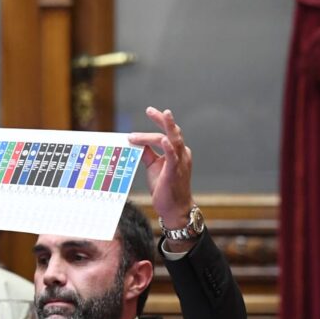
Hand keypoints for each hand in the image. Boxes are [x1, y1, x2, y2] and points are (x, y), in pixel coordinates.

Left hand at [128, 107, 194, 229]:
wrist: (174, 208)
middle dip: (162, 120)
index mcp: (177, 152)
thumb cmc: (166, 187)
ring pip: (175, 140)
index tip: (148, 114)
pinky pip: (174, 157)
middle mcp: (182, 155)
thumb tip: (137, 143)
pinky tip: (164, 139)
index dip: (156, 124)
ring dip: (169, 126)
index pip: (166, 134)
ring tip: (164, 114)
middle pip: (172, 132)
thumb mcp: (154, 167)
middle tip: (150, 110)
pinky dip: (169, 148)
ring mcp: (180, 163)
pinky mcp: (175, 172)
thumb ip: (148, 154)